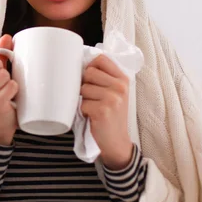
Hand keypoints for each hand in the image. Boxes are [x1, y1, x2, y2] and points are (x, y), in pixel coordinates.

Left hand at [80, 54, 132, 169]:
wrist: (116, 142)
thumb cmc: (111, 116)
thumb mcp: (114, 94)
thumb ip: (104, 78)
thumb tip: (78, 64)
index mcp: (123, 79)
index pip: (101, 59)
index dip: (90, 66)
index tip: (90, 78)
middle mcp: (120, 87)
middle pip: (89, 72)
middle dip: (85, 84)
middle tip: (92, 97)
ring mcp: (112, 99)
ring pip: (83, 88)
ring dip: (83, 99)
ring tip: (94, 108)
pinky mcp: (103, 111)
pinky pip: (82, 103)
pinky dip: (83, 111)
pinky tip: (93, 117)